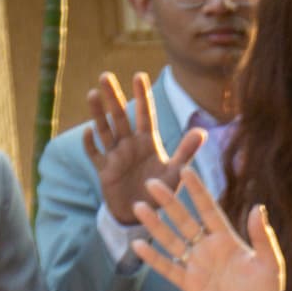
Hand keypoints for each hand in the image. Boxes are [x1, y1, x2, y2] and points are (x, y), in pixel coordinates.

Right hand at [88, 70, 205, 227]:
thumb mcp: (176, 172)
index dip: (142, 96)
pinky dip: (91, 144)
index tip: (139, 75)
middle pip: (120, 116)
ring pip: (105, 130)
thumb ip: (186, 152)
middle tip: (105, 75)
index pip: (144, 115)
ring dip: (98, 114)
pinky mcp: (104, 170)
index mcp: (148, 142)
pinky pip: (96, 154)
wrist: (142, 215)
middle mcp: (130, 145)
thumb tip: (203, 131)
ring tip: (92, 94)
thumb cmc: (160, 191)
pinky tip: (88, 132)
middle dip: (113, 97)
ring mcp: (115, 156)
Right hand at [134, 170, 284, 290]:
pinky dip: (153, 257)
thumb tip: (257, 208)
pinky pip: (168, 268)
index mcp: (228, 239)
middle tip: (152, 182)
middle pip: (184, 220)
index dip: (197, 191)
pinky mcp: (189, 284)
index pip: (209, 209)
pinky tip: (138, 244)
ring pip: (171, 240)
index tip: (185, 170)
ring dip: (155, 225)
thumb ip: (262, 238)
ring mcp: (196, 265)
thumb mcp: (271, 263)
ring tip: (138, 207)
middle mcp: (208, 247)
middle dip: (169, 202)